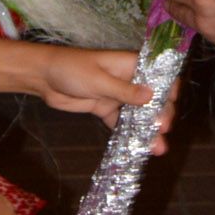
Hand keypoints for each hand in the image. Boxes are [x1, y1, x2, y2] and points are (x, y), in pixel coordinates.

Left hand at [38, 44, 178, 152]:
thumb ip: (124, 90)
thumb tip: (151, 96)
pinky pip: (121, 123)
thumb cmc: (72, 68)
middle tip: (162, 130)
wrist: (43, 77)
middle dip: (160, 115)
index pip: (158, 74)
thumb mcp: (99, 79)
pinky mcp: (105, 108)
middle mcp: (128, 80)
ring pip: (138, 114)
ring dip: (147, 130)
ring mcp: (117, 96)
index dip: (169, 89)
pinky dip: (129, 135)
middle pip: (152, 98)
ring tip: (156, 148)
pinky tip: (137, 149)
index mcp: (130, 65)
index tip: (171, 106)